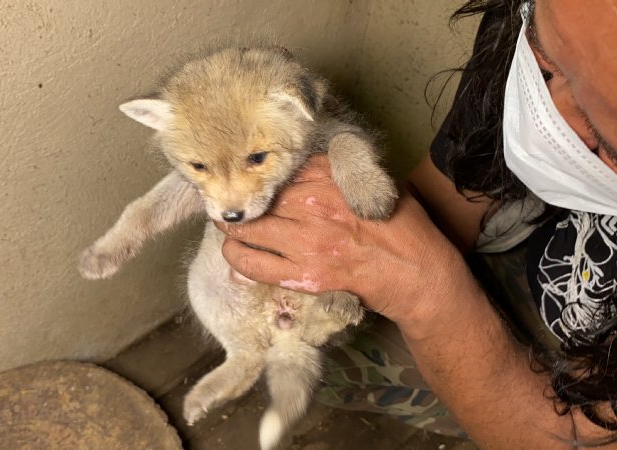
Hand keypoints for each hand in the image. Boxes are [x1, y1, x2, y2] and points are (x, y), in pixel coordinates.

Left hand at [215, 155, 470, 322]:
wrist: (420, 274)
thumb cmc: (403, 227)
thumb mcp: (374, 184)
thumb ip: (338, 174)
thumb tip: (307, 169)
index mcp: (331, 177)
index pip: (282, 170)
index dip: (265, 177)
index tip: (256, 181)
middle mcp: (313, 204)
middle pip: (260, 196)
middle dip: (244, 201)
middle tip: (233, 204)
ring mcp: (306, 241)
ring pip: (249, 228)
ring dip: (233, 228)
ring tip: (229, 227)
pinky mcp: (305, 275)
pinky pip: (254, 265)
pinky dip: (238, 258)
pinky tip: (234, 253)